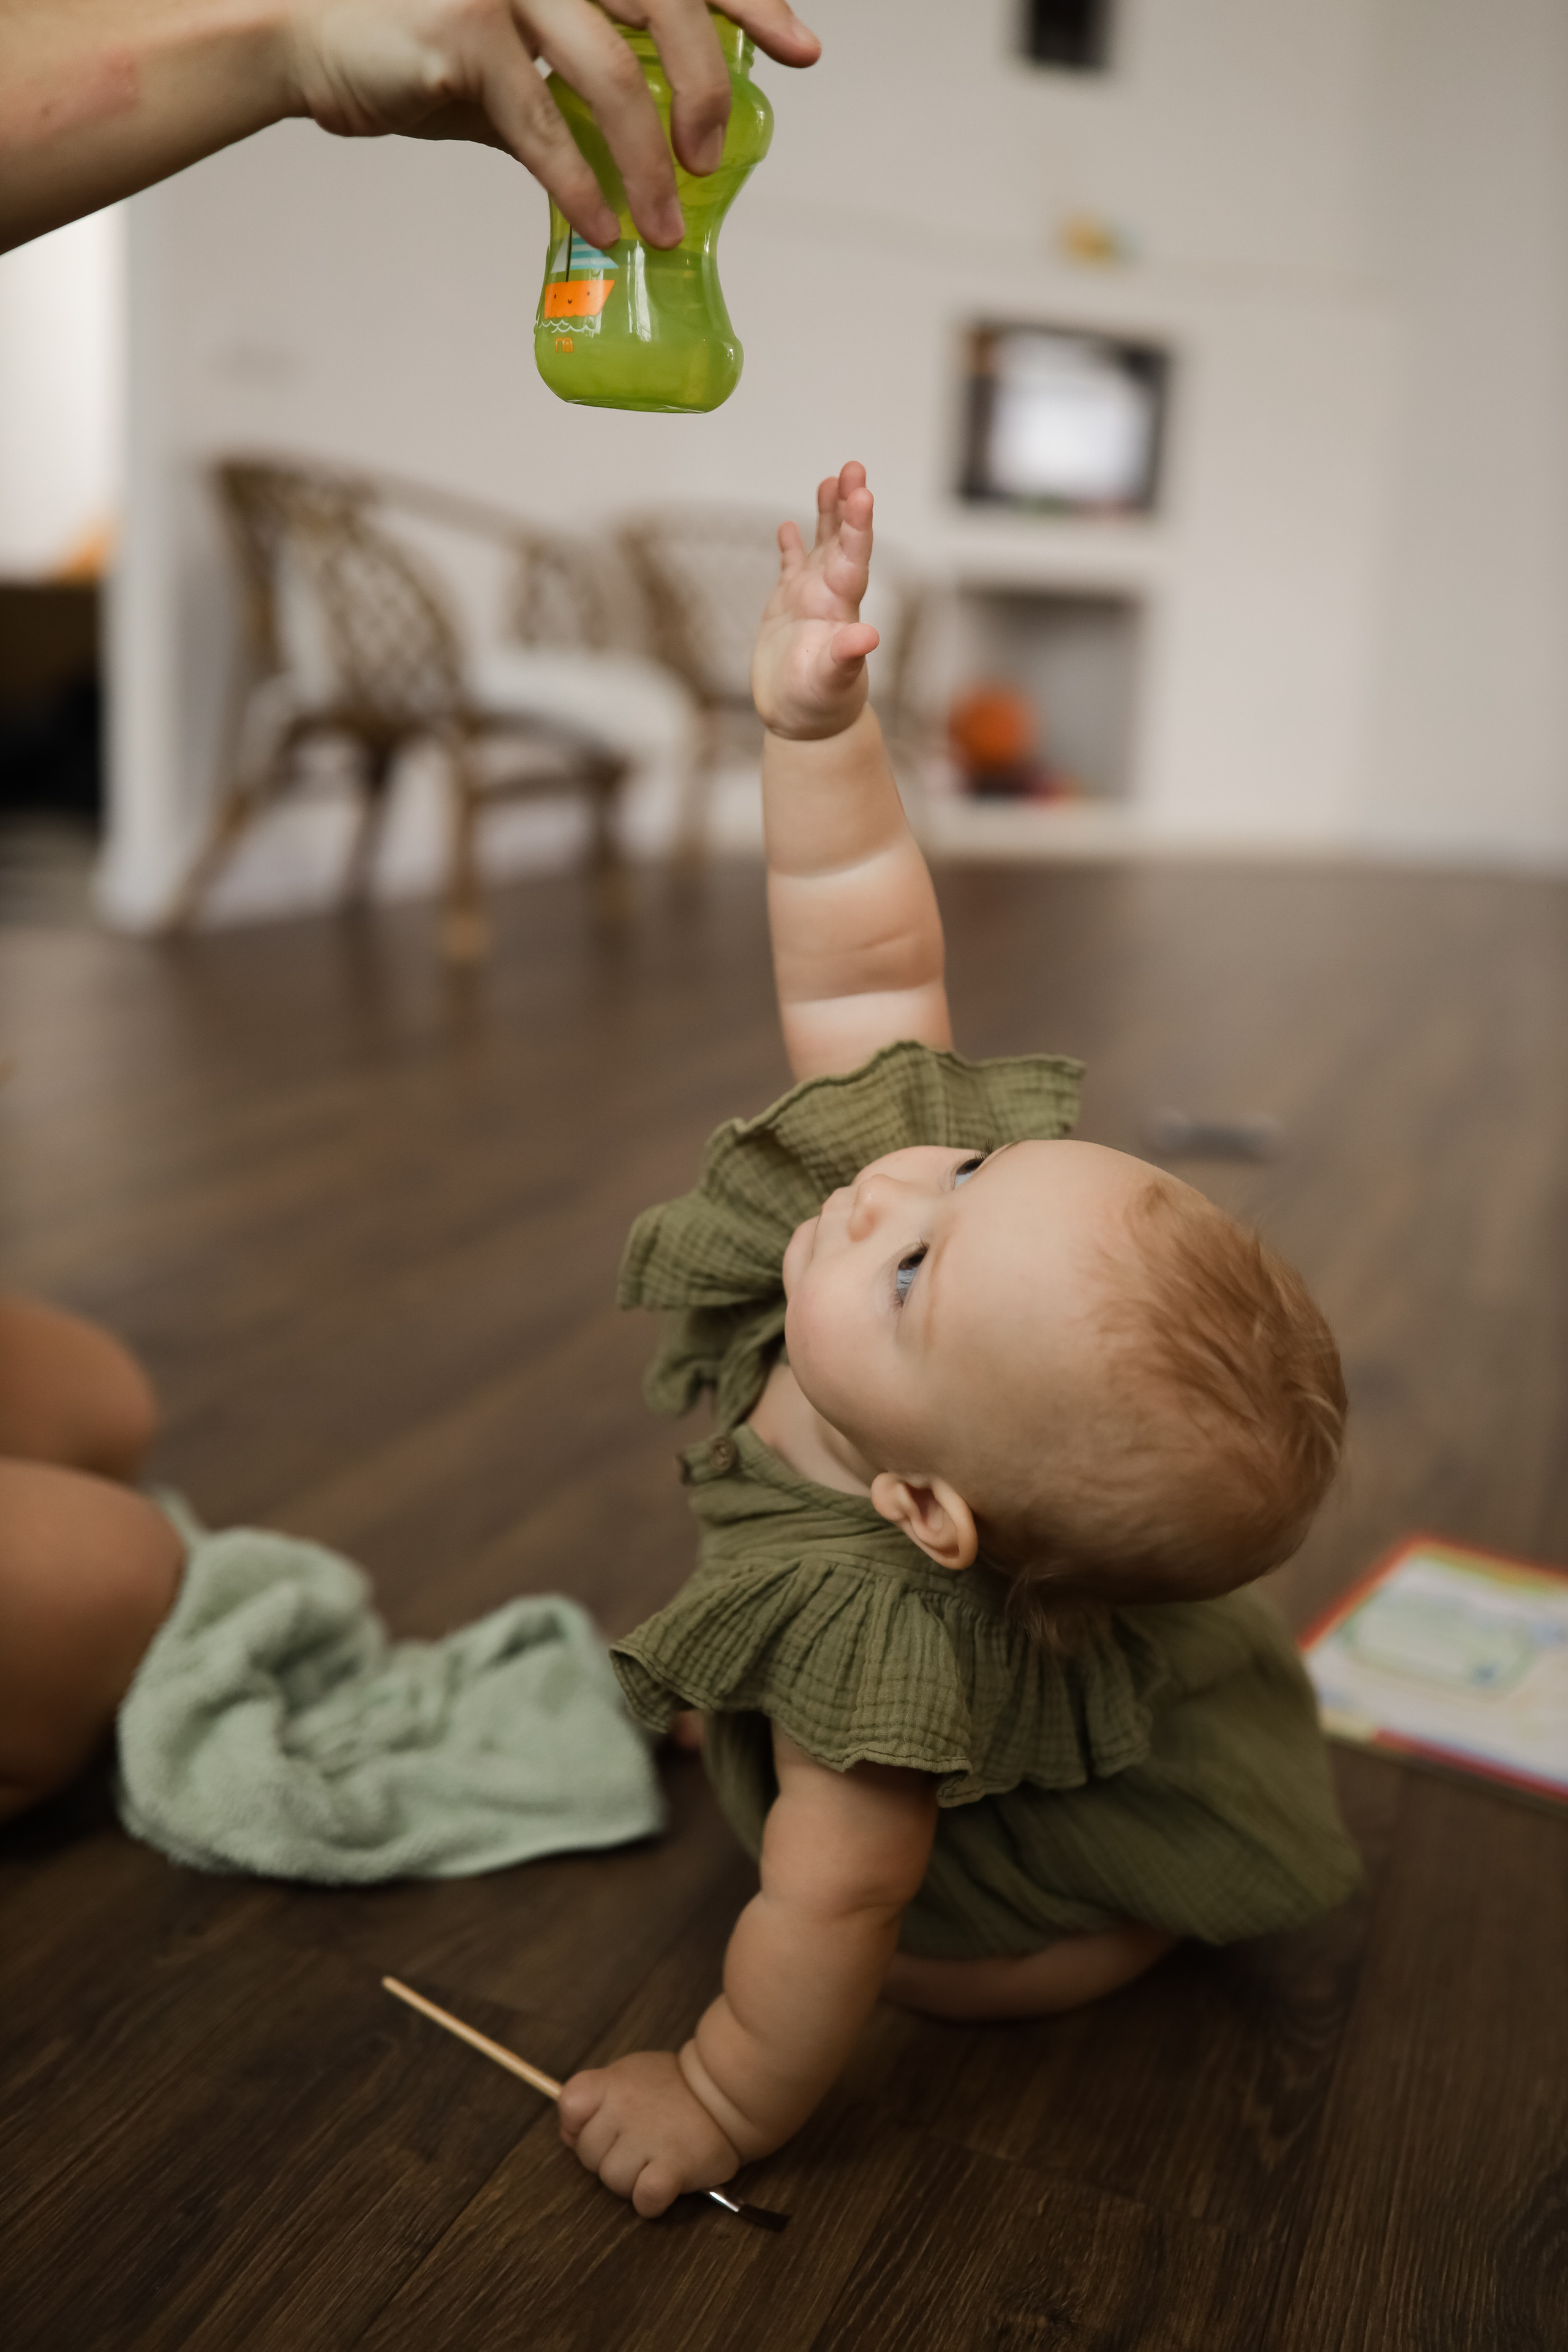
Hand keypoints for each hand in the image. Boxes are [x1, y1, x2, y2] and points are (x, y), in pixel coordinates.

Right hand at [285, 0, 819, 249]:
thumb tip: (647, 144)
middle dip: (707, 88)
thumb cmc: (418, 43)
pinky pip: (543, 125)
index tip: (800, 48)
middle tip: (711, 159)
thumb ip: (580, 75)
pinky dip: (580, 184)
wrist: (306, 40)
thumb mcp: (516, 49)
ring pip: (612, 76)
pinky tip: (603, 226)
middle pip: (665, 6)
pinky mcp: (463, 39)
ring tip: (662, 226)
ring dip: (648, 164)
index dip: (748, 1)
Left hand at [558, 2048, 738, 2217]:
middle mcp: (625, 2109)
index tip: (602, 2126)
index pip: (569, 2105)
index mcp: (612, 2083)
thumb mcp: (629, 2077)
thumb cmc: (674, 2087)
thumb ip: (594, 2101)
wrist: (726, 2093)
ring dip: (632, 2180)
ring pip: (613, 2181)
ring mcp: (648, 2138)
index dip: (579, 2125)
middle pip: (589, 2154)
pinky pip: (644, 2198)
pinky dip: (650, 2200)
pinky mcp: (673, 2167)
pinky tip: (664, 2184)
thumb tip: (566, 2134)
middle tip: (638, 2145)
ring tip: (656, 2160)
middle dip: (608, 2157)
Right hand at [752, 461, 881, 741]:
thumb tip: (868, 636)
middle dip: (848, 505)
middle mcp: (830, 596)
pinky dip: (792, 547)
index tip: (863, 493)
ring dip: (828, 515)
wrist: (803, 723)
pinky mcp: (787, 608)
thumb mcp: (831, 682)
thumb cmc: (819, 706)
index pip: (853, 559)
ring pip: (822, 547)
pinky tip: (790, 527)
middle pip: (843, 542)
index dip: (858, 527)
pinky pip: (791, 569)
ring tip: (832, 478)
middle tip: (853, 467)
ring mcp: (810, 599)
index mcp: (841, 608)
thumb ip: (847, 657)